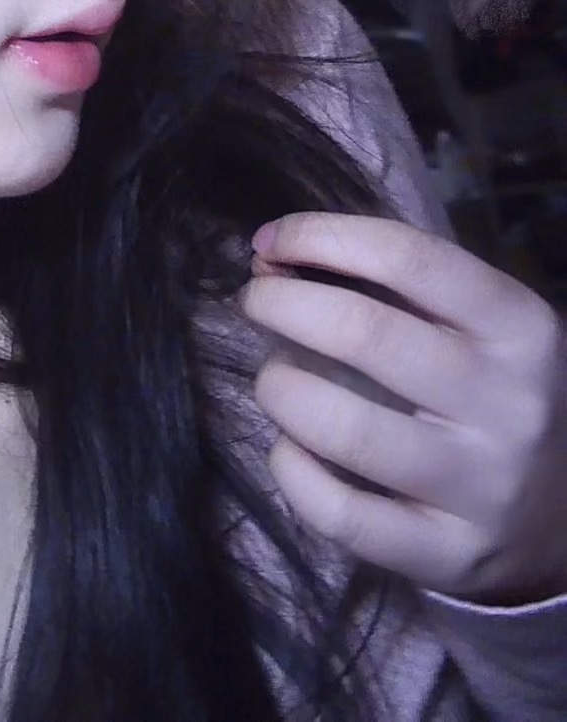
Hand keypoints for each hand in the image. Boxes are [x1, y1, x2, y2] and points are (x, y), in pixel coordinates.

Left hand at [237, 212, 566, 604]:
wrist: (563, 514)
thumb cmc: (493, 390)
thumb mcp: (479, 325)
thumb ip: (392, 283)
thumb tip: (272, 252)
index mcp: (520, 328)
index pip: (407, 258)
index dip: (321, 238)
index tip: (270, 240)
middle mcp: (507, 404)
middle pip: (364, 334)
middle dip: (281, 304)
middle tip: (255, 301)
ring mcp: (479, 485)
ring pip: (342, 428)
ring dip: (280, 388)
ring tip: (275, 379)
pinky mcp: (446, 554)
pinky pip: (339, 512)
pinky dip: (291, 471)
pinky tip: (288, 448)